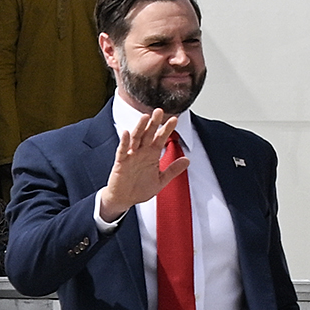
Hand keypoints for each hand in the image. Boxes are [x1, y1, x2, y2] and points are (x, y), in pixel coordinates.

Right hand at [99, 107, 190, 221]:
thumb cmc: (140, 189)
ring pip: (136, 138)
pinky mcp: (121, 162)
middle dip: (154, 123)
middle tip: (160, 111)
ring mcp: (131, 155)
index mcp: (151, 154)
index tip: (175, 119)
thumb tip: (187, 160)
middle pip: (148, 134)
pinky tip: (126, 132)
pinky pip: (122, 150)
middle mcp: (141, 152)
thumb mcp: (160, 180)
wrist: (124, 199)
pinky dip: (124, 141)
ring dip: (140, 128)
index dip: (167, 129)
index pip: (160, 138)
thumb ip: (173, 170)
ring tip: (145, 117)